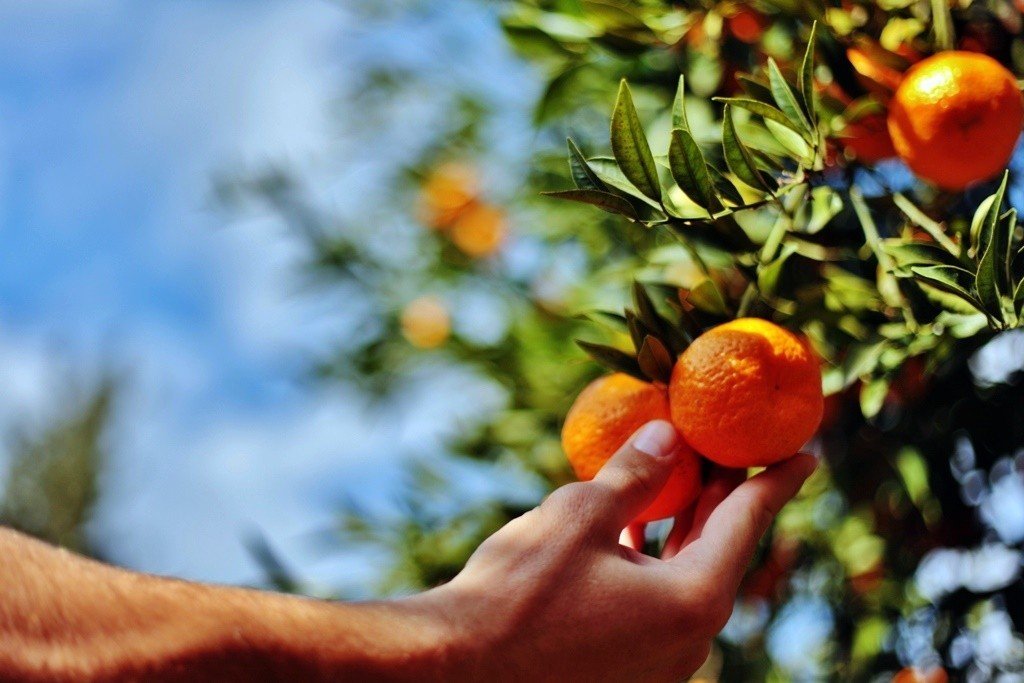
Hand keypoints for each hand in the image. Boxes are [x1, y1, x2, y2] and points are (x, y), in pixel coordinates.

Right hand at [431, 420, 815, 681]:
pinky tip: (633, 522)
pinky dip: (651, 554)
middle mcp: (686, 638)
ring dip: (684, 522)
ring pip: (684, 572)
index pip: (747, 525)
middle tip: (738, 448)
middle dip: (727, 495)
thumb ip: (633, 476)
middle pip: (719, 548)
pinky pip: (653, 596)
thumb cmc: (517, 592)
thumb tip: (669, 436)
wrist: (457, 670)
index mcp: (691, 602)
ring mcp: (655, 656)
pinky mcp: (624, 662)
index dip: (777, 481)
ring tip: (686, 472)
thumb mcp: (578, 517)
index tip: (807, 454)